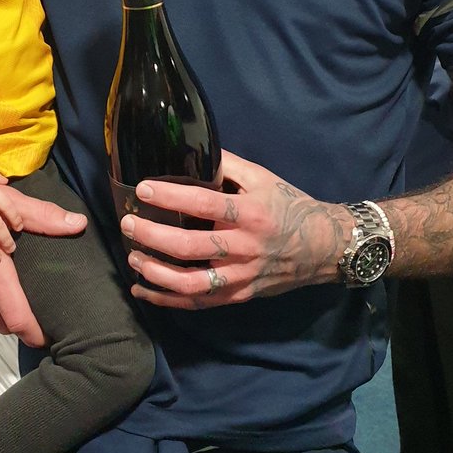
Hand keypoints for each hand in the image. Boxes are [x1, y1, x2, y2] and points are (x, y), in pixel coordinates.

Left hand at [119, 150, 349, 308]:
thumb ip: (227, 165)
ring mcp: (241, 276)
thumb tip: (191, 149)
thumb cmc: (289, 206)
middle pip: (191, 247)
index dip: (171, 196)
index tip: (143, 189)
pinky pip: (199, 303)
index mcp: (251, 213)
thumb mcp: (263, 178)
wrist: (324, 248)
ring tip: (133, 258)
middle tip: (128, 224)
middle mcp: (245, 247)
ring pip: (192, 283)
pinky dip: (167, 300)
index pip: (205, 203)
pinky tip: (143, 289)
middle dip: (153, 236)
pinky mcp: (239, 296)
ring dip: (156, 273)